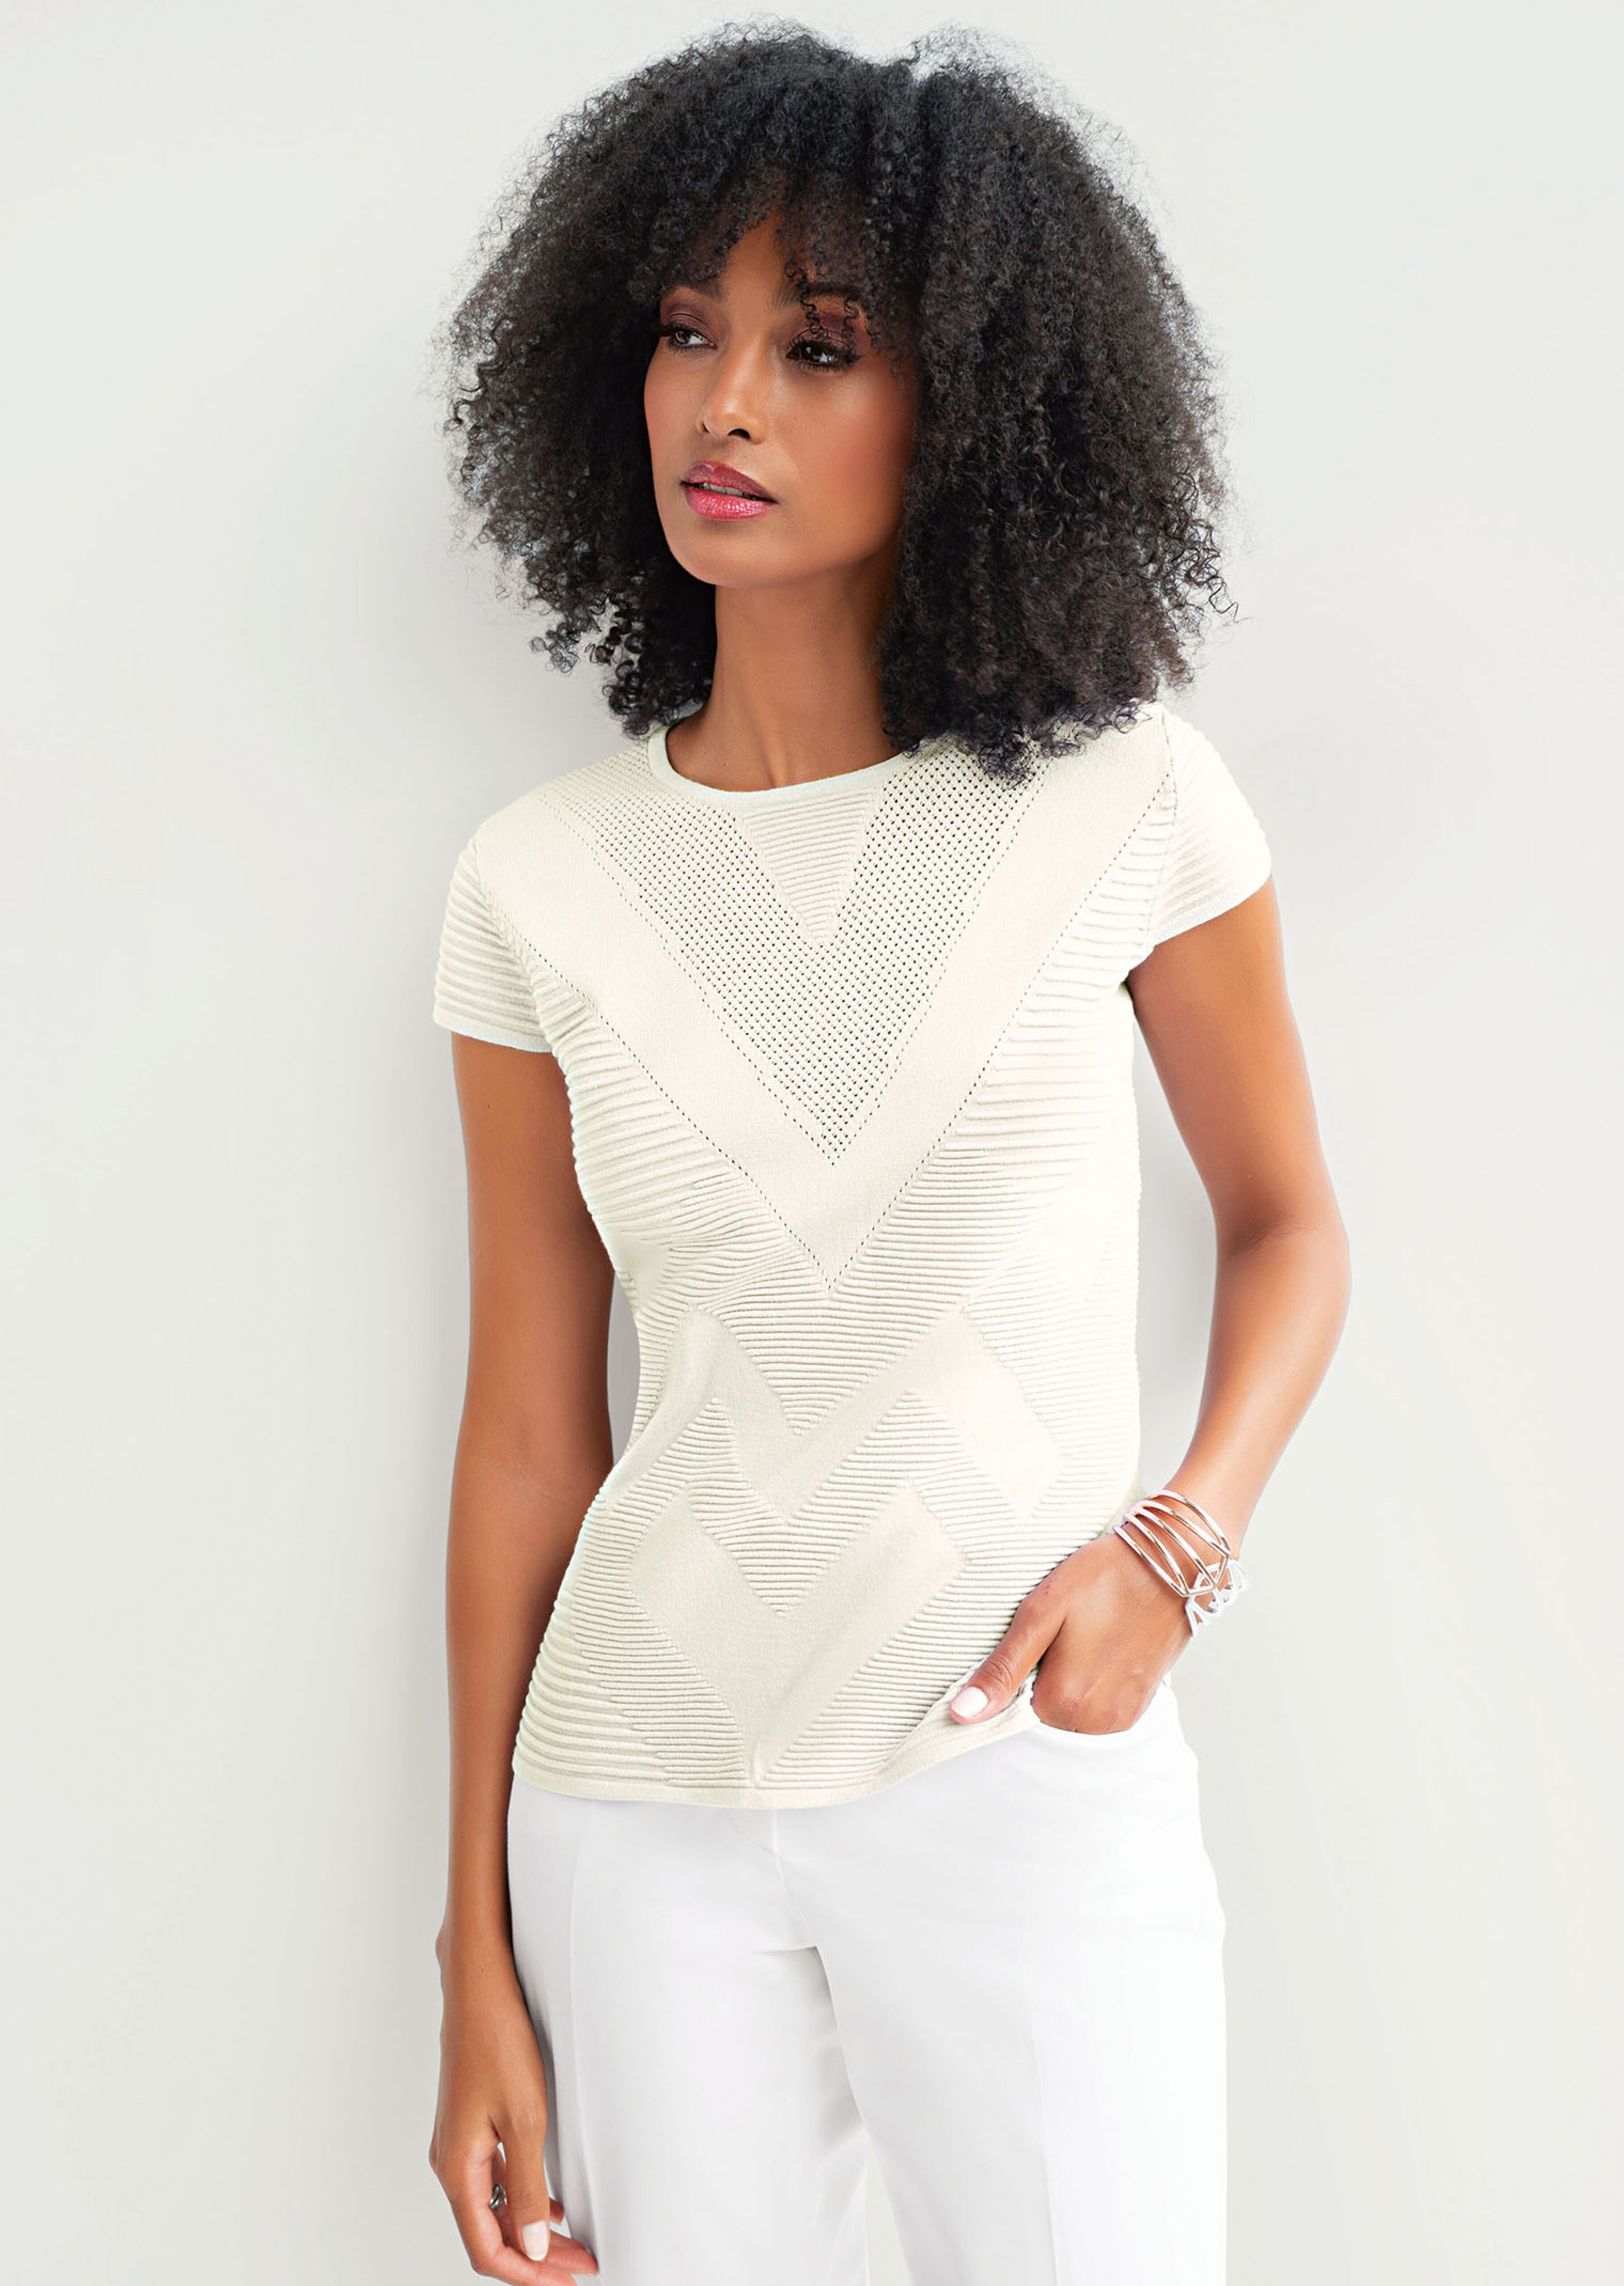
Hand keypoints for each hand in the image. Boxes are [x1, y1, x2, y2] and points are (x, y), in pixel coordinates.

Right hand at [429, 1945, 598, 2280]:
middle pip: (489, 2233)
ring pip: (493, 2207)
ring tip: (571, 2243)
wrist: (479, 1986)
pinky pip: (494, 2179)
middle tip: (578, 2266)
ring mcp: (459, 2143)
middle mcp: (451, 2162)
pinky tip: (550, 2202)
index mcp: (457, 2169)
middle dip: (533, 2258)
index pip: (486, 2248)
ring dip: (530, 2230)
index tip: (567, 2279)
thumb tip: (531, 2244)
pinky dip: (522, 2198)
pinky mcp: (471, 2125)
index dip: (527, 2273)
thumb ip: (528, 2186)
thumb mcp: (524, 2118)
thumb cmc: (497, 2040)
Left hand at [948, 1529, 1190, 1733]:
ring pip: (1071, 1710)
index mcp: (1064, 1703)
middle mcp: (1096, 1722)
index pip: (1012, 1708)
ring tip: (1084, 1635)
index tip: (1031, 1641)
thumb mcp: (1042, 1612)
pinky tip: (1100, 1644)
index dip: (1014, 1672)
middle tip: (1060, 1631)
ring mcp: (1123, 1717)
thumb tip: (960, 1715)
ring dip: (1069, 1679)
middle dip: (1042, 1677)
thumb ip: (1001, 1669)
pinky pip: (1099, 1705)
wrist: (1174, 1563)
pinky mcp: (1140, 1705)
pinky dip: (1093, 1681)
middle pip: (1043, 1711)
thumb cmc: (1105, 1576)